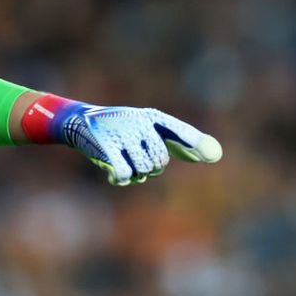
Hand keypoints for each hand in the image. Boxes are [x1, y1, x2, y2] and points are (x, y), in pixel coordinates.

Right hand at [63, 105, 222, 185]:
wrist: (81, 121)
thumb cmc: (120, 129)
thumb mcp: (146, 129)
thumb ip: (178, 142)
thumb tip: (214, 153)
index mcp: (152, 117)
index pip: (179, 131)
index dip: (194, 143)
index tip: (212, 154)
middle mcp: (140, 123)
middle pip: (160, 161)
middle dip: (150, 168)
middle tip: (137, 162)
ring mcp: (123, 134)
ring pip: (142, 170)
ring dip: (134, 174)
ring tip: (123, 163)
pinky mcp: (107, 146)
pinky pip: (124, 173)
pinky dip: (120, 178)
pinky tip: (113, 175)